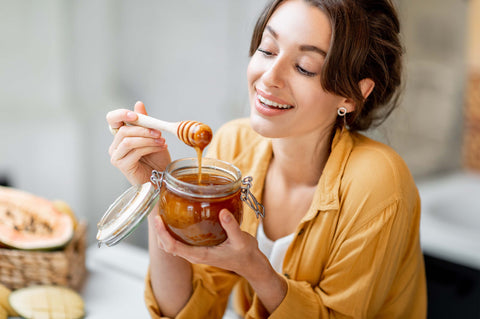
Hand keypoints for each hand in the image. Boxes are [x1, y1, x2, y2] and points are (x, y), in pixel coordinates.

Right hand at [107, 101, 171, 184]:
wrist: (162, 177)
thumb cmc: (156, 159)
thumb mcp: (152, 136)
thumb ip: (144, 121)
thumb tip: (138, 104)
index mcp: (120, 136)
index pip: (112, 119)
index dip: (121, 114)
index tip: (135, 115)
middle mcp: (115, 145)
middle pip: (123, 130)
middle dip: (143, 129)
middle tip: (158, 131)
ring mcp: (116, 156)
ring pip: (129, 140)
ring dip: (147, 139)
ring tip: (161, 140)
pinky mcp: (122, 165)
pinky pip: (134, 151)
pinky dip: (149, 147)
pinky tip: (160, 147)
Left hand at [153, 208, 287, 312]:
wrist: (250, 264)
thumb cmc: (245, 254)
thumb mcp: (240, 240)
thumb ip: (231, 227)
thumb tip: (222, 212)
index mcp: (200, 255)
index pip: (172, 247)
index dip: (162, 234)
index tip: (158, 219)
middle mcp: (194, 255)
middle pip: (167, 246)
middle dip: (159, 231)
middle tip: (157, 210)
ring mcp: (196, 252)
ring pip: (172, 244)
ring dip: (164, 231)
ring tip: (163, 212)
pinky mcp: (199, 248)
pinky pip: (180, 241)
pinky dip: (173, 231)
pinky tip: (177, 217)